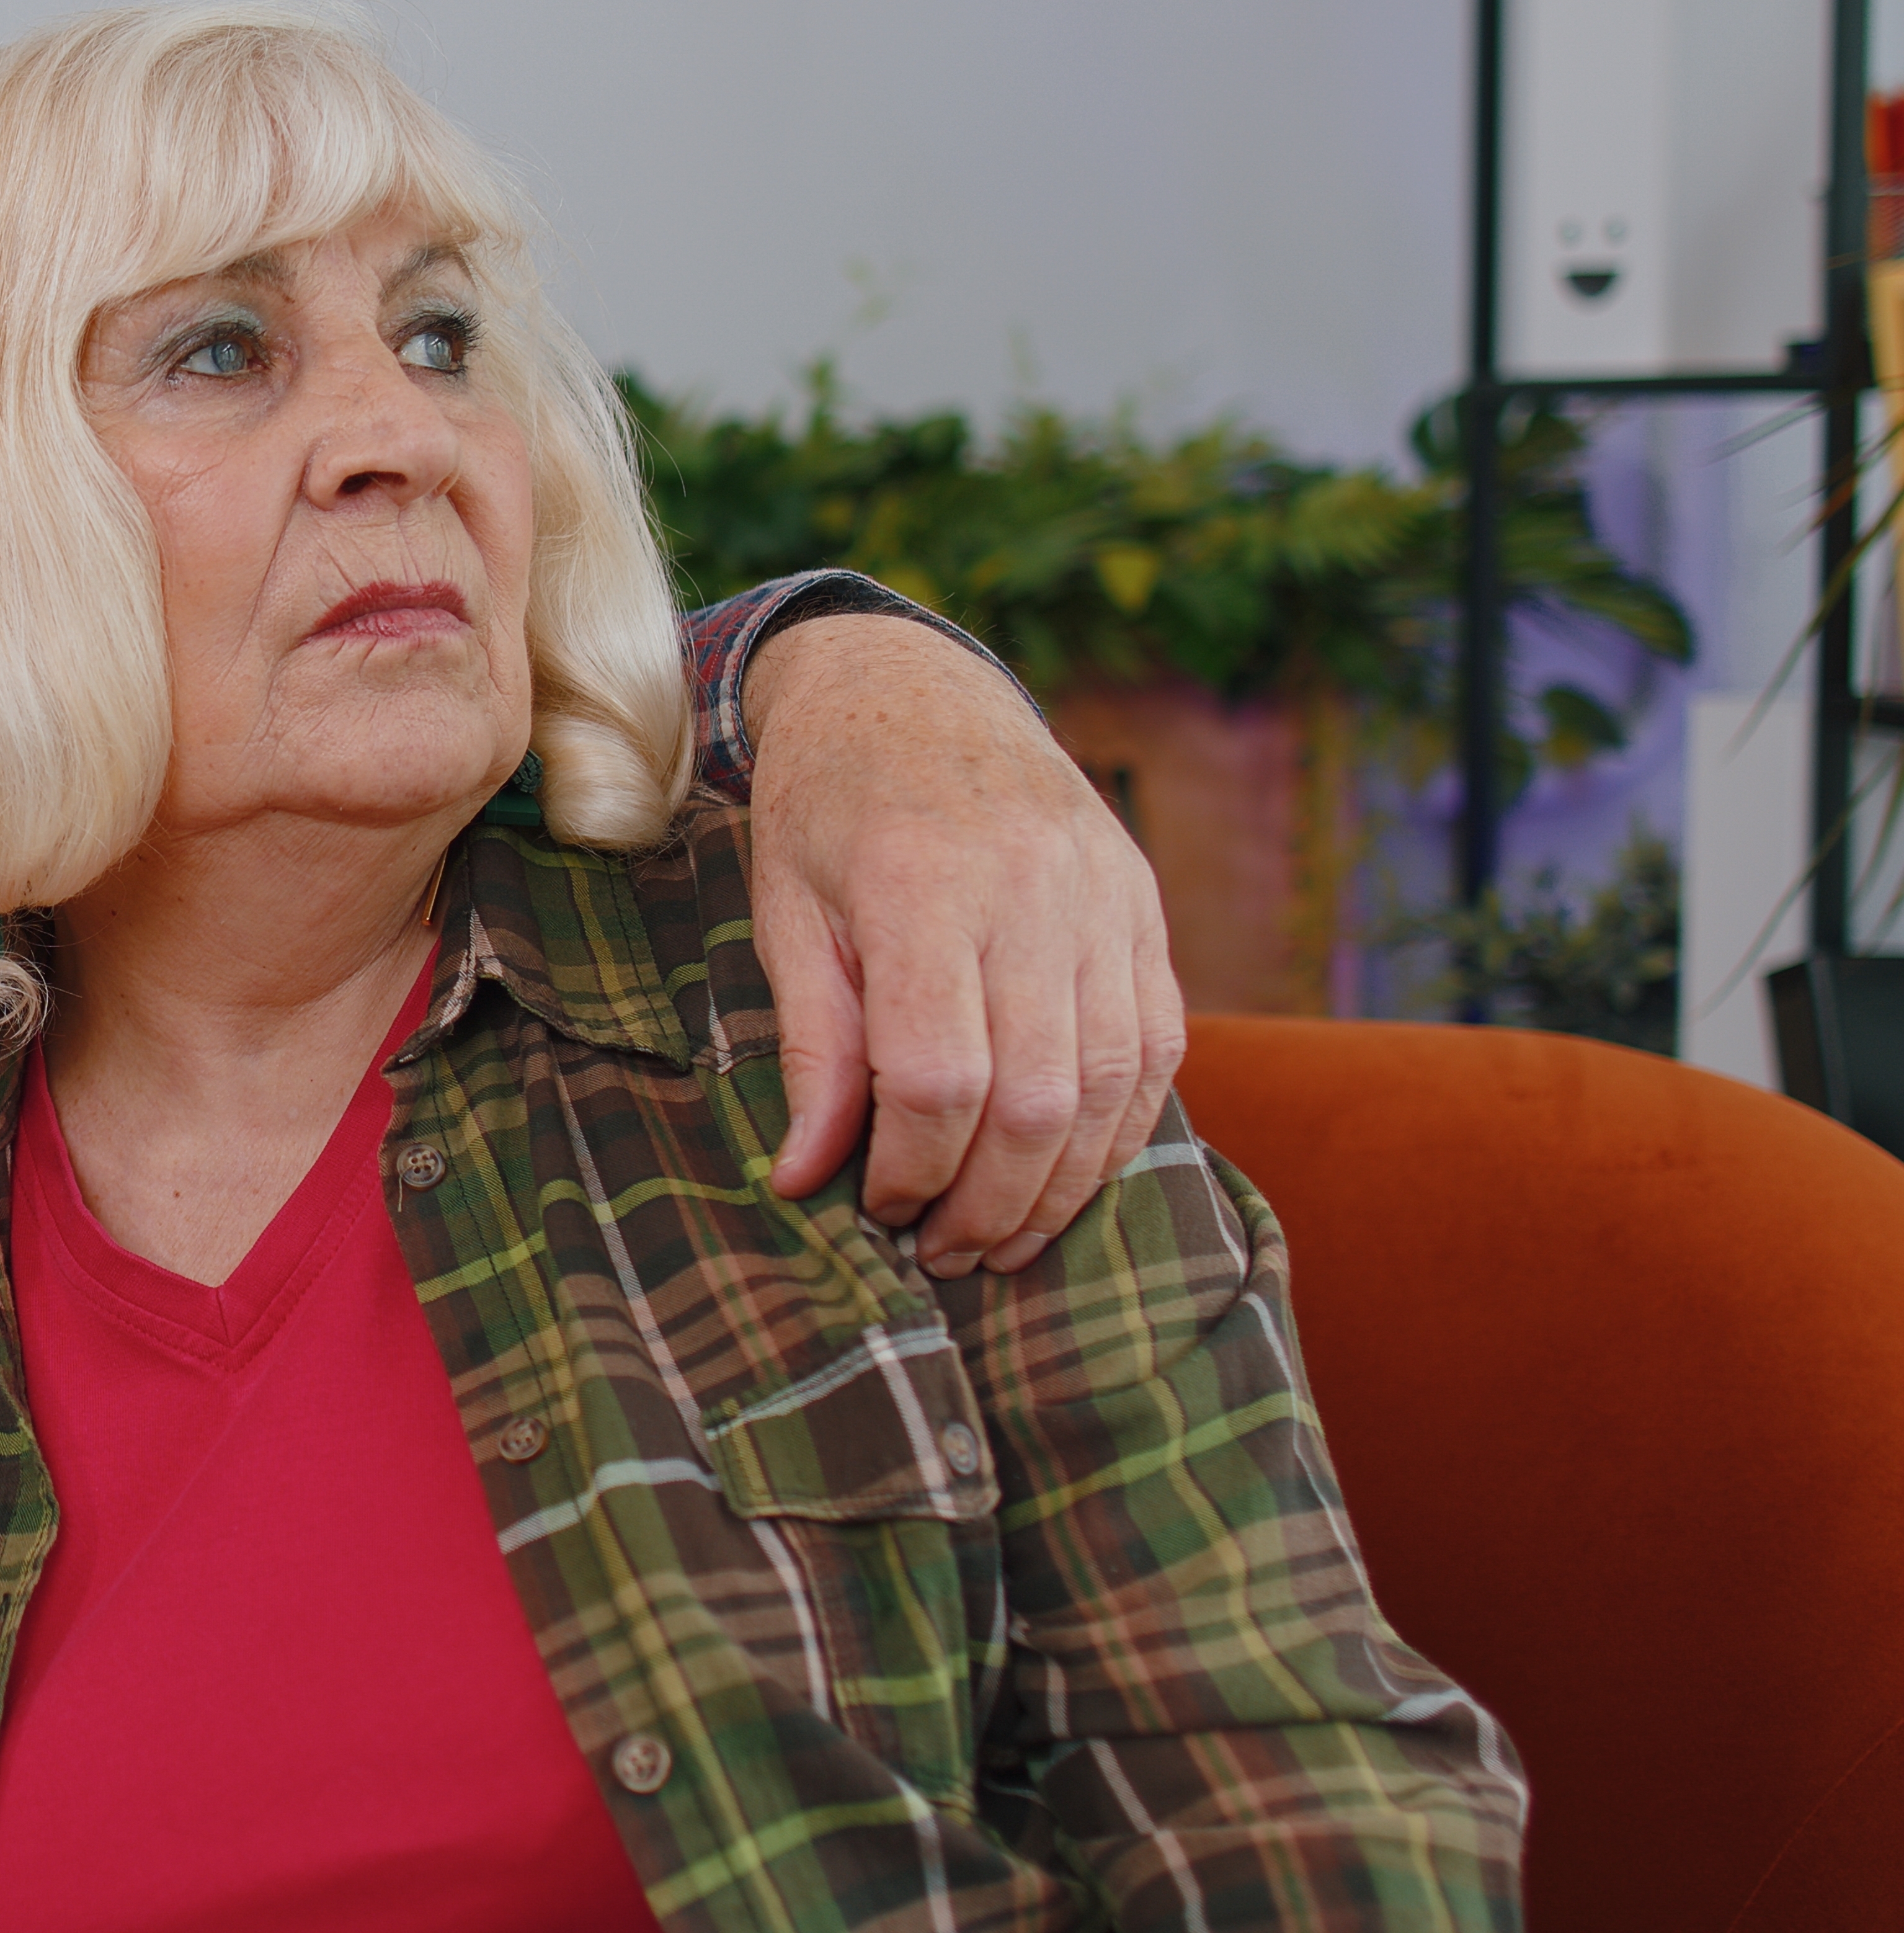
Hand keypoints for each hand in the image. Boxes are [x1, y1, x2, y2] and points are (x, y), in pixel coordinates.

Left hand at [737, 614, 1182, 1274]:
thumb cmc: (827, 810)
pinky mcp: (1142, 907)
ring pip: (1110, 1087)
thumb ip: (811, 1050)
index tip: (874, 1206)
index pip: (938, 1076)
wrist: (909, 690)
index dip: (911, 1169)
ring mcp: (1103, 895)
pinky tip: (1064, 1176)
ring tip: (1001, 1240)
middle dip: (988, 1203)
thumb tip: (805, 1179)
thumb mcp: (787, 916)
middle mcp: (1029, 887)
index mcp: (919, 882)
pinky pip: (1156, 1049)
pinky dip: (1117, 1131)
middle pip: (1034, 1099)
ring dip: (1059, 1188)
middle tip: (940, 1253)